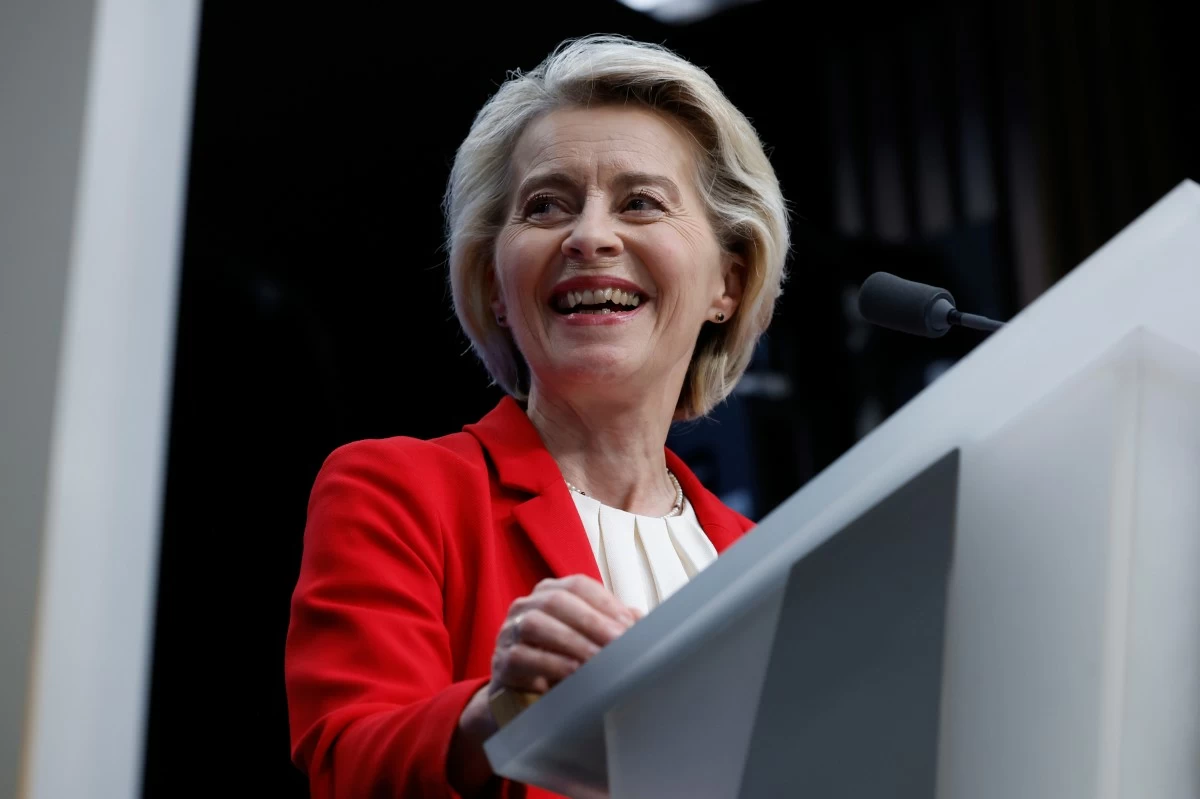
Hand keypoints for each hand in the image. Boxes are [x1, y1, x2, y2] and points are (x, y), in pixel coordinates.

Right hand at [450, 576, 638, 794]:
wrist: (521, 697)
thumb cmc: (562, 661)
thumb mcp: (588, 641)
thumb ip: (612, 627)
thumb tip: (645, 622)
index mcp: (550, 592)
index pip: (578, 586)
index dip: (606, 603)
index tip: (631, 625)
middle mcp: (526, 605)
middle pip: (557, 601)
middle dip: (592, 622)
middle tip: (620, 645)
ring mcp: (508, 631)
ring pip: (536, 625)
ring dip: (572, 642)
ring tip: (598, 661)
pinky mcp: (500, 661)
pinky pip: (521, 657)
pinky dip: (550, 664)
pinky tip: (573, 674)